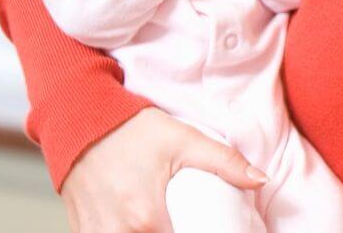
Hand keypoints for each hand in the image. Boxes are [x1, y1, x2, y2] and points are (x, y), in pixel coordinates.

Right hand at [61, 107, 267, 232]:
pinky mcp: (81, 231)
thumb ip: (225, 162)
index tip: (205, 228)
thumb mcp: (184, 139)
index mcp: (146, 219)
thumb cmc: (133, 130)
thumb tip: (261, 180)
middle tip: (187, 223)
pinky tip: (140, 226)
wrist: (82, 120)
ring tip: (167, 224)